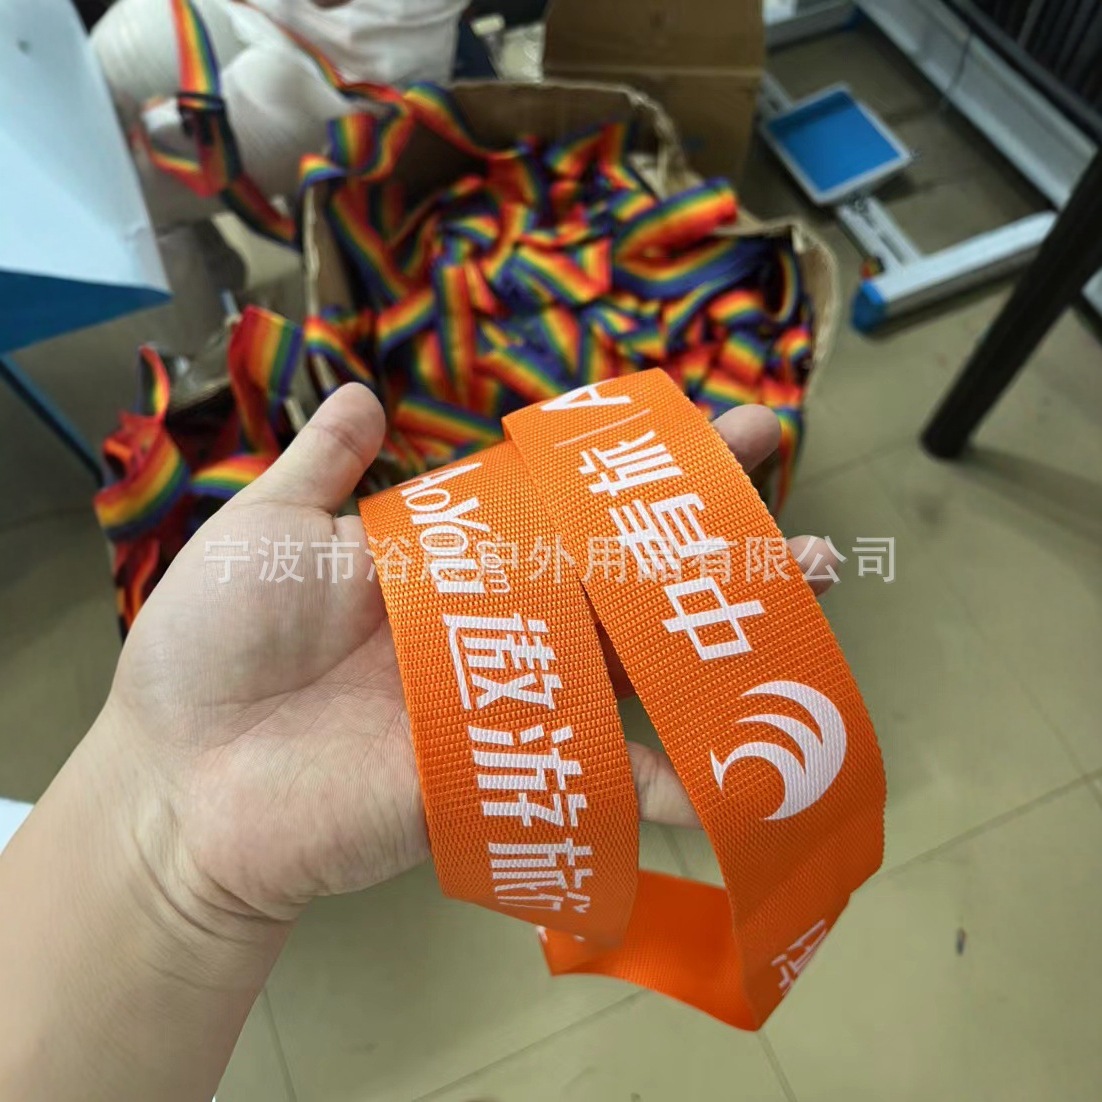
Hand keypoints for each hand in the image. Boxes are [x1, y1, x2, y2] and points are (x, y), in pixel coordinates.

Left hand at [103, 384, 837, 925]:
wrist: (179, 774)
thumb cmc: (212, 645)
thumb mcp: (269, 529)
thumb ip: (326, 468)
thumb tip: (363, 393)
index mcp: (455, 563)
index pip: (573, 507)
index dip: (647, 475)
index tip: (726, 432)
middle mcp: (498, 629)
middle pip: (626, 588)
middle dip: (719, 559)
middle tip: (812, 543)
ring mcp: (507, 703)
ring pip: (634, 671)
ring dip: (721, 653)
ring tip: (811, 622)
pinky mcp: (499, 776)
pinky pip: (595, 775)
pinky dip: (663, 781)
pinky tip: (741, 774)